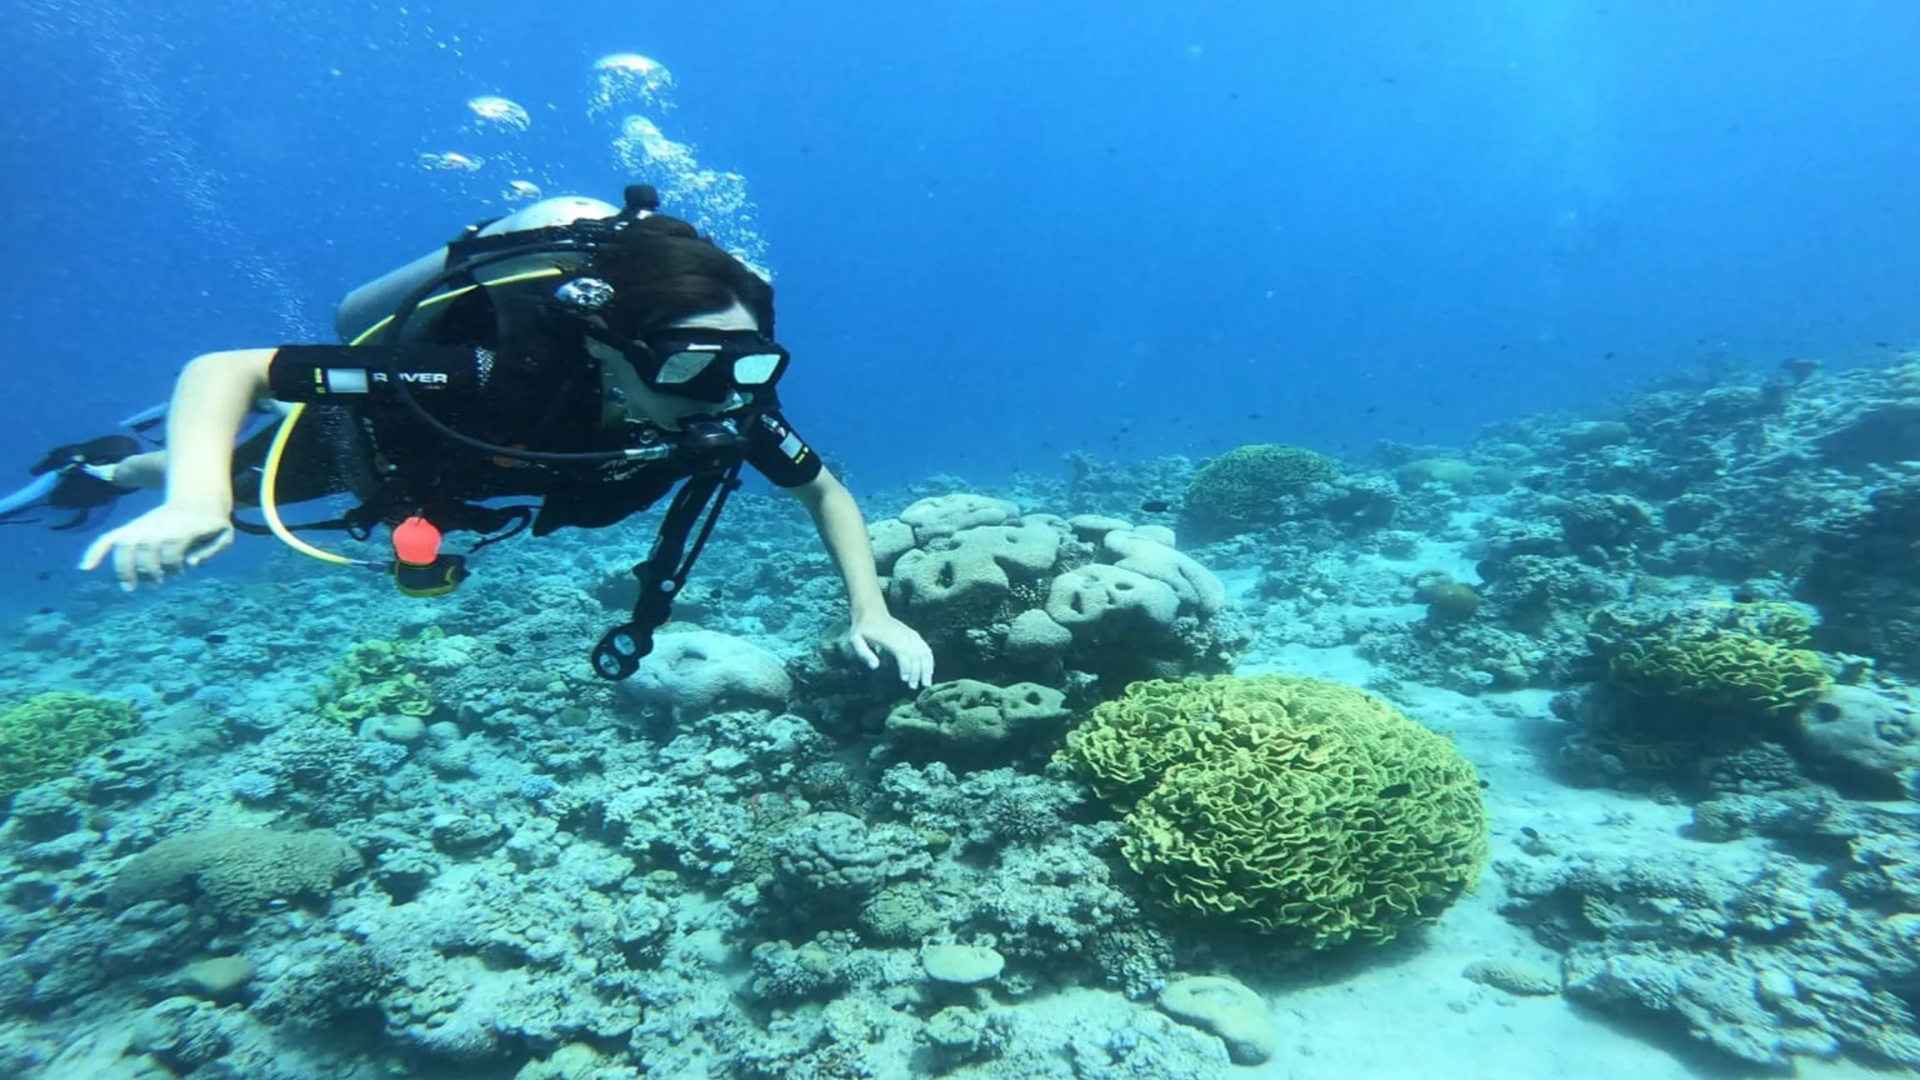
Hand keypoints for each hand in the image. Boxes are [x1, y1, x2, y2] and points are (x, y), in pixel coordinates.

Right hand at [79, 503, 234, 590]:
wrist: (197, 498)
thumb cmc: (210, 522)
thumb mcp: (223, 533)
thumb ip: (212, 549)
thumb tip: (191, 563)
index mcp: (181, 526)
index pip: (171, 546)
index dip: (173, 562)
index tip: (179, 573)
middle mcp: (158, 525)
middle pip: (145, 547)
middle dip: (148, 569)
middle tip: (157, 584)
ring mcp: (142, 526)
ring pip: (124, 544)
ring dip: (124, 568)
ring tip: (130, 586)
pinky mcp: (132, 528)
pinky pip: (109, 538)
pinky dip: (96, 551)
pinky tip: (85, 568)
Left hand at [848, 612, 935, 689]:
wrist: (871, 611)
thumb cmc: (863, 628)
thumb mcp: (856, 639)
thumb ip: (864, 653)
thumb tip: (875, 666)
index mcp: (891, 639)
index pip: (904, 655)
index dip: (906, 668)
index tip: (904, 680)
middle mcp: (903, 636)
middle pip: (916, 656)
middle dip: (918, 672)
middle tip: (914, 687)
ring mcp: (909, 634)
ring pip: (924, 652)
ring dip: (927, 667)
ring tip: (926, 682)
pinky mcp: (912, 634)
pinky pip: (925, 647)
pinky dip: (929, 659)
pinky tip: (929, 669)